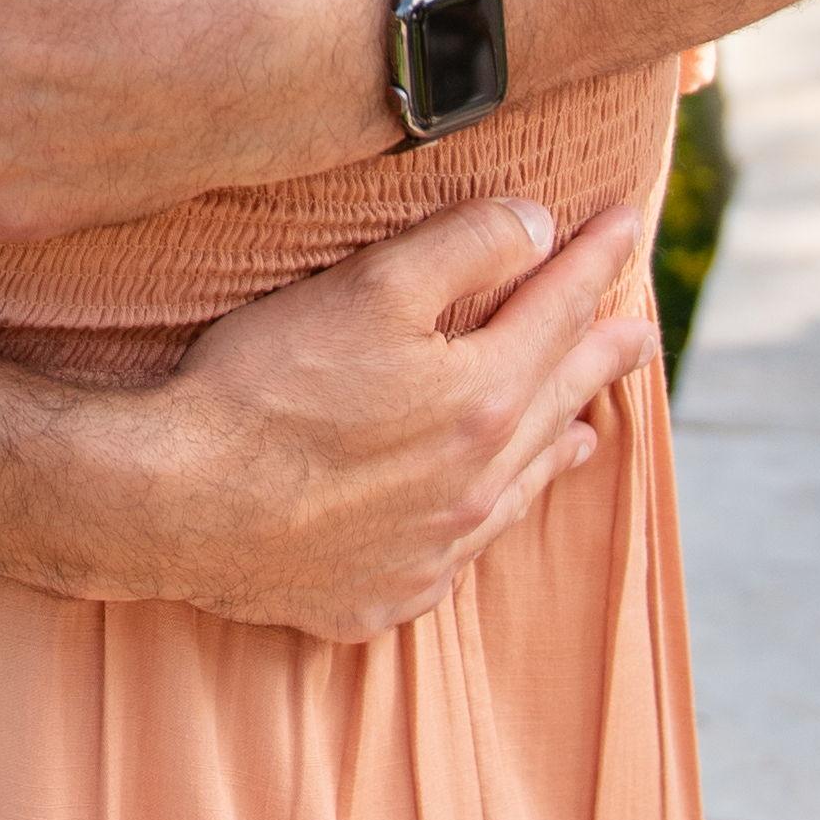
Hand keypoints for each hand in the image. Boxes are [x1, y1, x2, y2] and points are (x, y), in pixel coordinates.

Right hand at [58, 186, 662, 638]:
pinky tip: (480, 517)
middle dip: (600, 356)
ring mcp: (433, 548)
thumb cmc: (266, 388)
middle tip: (640, 335)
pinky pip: (458, 557)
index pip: (558, 310)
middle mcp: (476, 483)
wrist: (179, 505)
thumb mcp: (369, 288)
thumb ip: (467, 248)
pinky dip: (484, 522)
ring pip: (519, 489)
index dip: (593, 261)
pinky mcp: (383, 593)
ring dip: (556, 445)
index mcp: (483, 400)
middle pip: (555, 401)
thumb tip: (540, 226)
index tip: (623, 226)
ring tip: (587, 430)